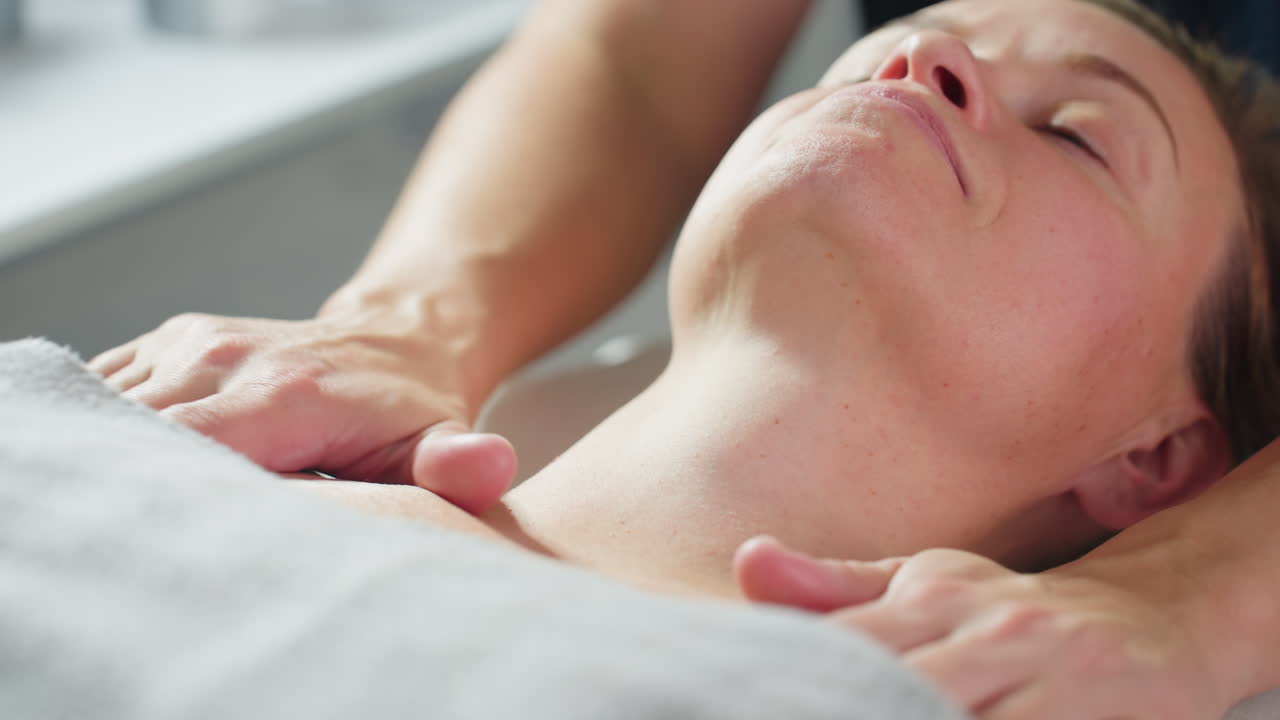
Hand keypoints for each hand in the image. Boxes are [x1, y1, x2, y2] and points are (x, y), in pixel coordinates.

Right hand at [89, 311, 513, 512]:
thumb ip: (456, 464)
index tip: (159, 538)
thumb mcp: (442, 441)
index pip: (182, 448)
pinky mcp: (169, 340)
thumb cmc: (413, 408)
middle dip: (124, 487)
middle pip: (132, 432)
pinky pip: (102, 385)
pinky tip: (126, 462)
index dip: (159, 498)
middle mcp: (225, 357)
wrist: (401, 336)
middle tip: (135, 536)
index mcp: (283, 393)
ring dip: (110, 458)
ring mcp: (191, 342)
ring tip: (131, 504)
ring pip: (108, 408)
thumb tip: (485, 466)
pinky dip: (100, 425)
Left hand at [734, 537, 1227, 719]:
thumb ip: (836, 588)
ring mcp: (1056, 684)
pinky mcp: (1115, 719)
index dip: (802, 692)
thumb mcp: (927, 584)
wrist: (1151, 616)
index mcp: (936, 599)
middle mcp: (995, 636)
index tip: (749, 711)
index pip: (851, 650)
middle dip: (851, 715)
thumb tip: (746, 560)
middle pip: (905, 698)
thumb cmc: (1010, 609)